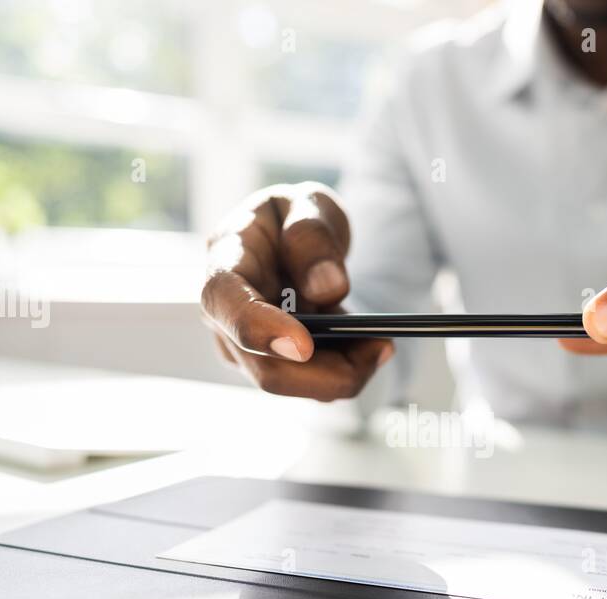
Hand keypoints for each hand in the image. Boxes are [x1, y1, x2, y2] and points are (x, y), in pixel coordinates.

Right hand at [200, 182, 392, 400]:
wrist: (289, 243)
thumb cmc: (293, 219)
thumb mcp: (309, 204)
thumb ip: (313, 236)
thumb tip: (328, 288)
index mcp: (225, 259)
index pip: (225, 301)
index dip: (257, 328)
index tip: (303, 346)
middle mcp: (224, 313)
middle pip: (266, 368)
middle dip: (329, 371)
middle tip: (382, 345)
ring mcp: (242, 347)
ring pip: (294, 384)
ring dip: (344, 373)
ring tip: (380, 341)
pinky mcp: (269, 366)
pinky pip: (309, 385)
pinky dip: (345, 372)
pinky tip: (366, 347)